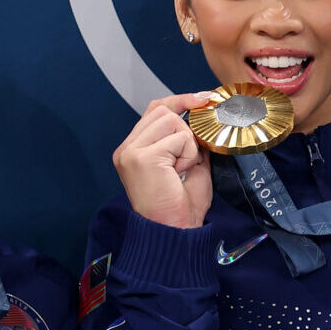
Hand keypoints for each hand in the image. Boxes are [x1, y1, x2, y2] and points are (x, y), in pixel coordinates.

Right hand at [113, 93, 217, 228]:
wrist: (174, 231)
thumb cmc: (181, 205)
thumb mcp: (188, 163)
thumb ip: (188, 140)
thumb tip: (202, 117)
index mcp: (133, 149)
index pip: (155, 109)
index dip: (180, 100)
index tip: (204, 98)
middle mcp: (127, 148)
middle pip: (163, 111)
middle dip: (185, 131)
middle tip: (188, 159)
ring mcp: (131, 151)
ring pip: (172, 121)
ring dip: (187, 144)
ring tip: (181, 168)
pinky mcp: (142, 157)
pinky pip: (179, 138)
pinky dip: (188, 155)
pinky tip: (179, 173)